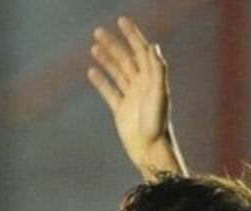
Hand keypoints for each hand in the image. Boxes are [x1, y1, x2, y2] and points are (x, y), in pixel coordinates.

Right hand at [87, 16, 184, 177]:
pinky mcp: (121, 109)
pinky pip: (109, 91)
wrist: (150, 149)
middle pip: (126, 58)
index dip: (132, 35)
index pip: (141, 51)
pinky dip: (100, 81)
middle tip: (98, 31)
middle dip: (113, 44)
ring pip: (116, 72)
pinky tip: (91, 71)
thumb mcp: (159, 94)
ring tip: (93, 47)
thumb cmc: (157, 123)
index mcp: (152, 78)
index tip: (120, 21)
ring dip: (106, 58)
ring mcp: (131, 96)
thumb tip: (153, 47)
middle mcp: (142, 84)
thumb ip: (157, 70)